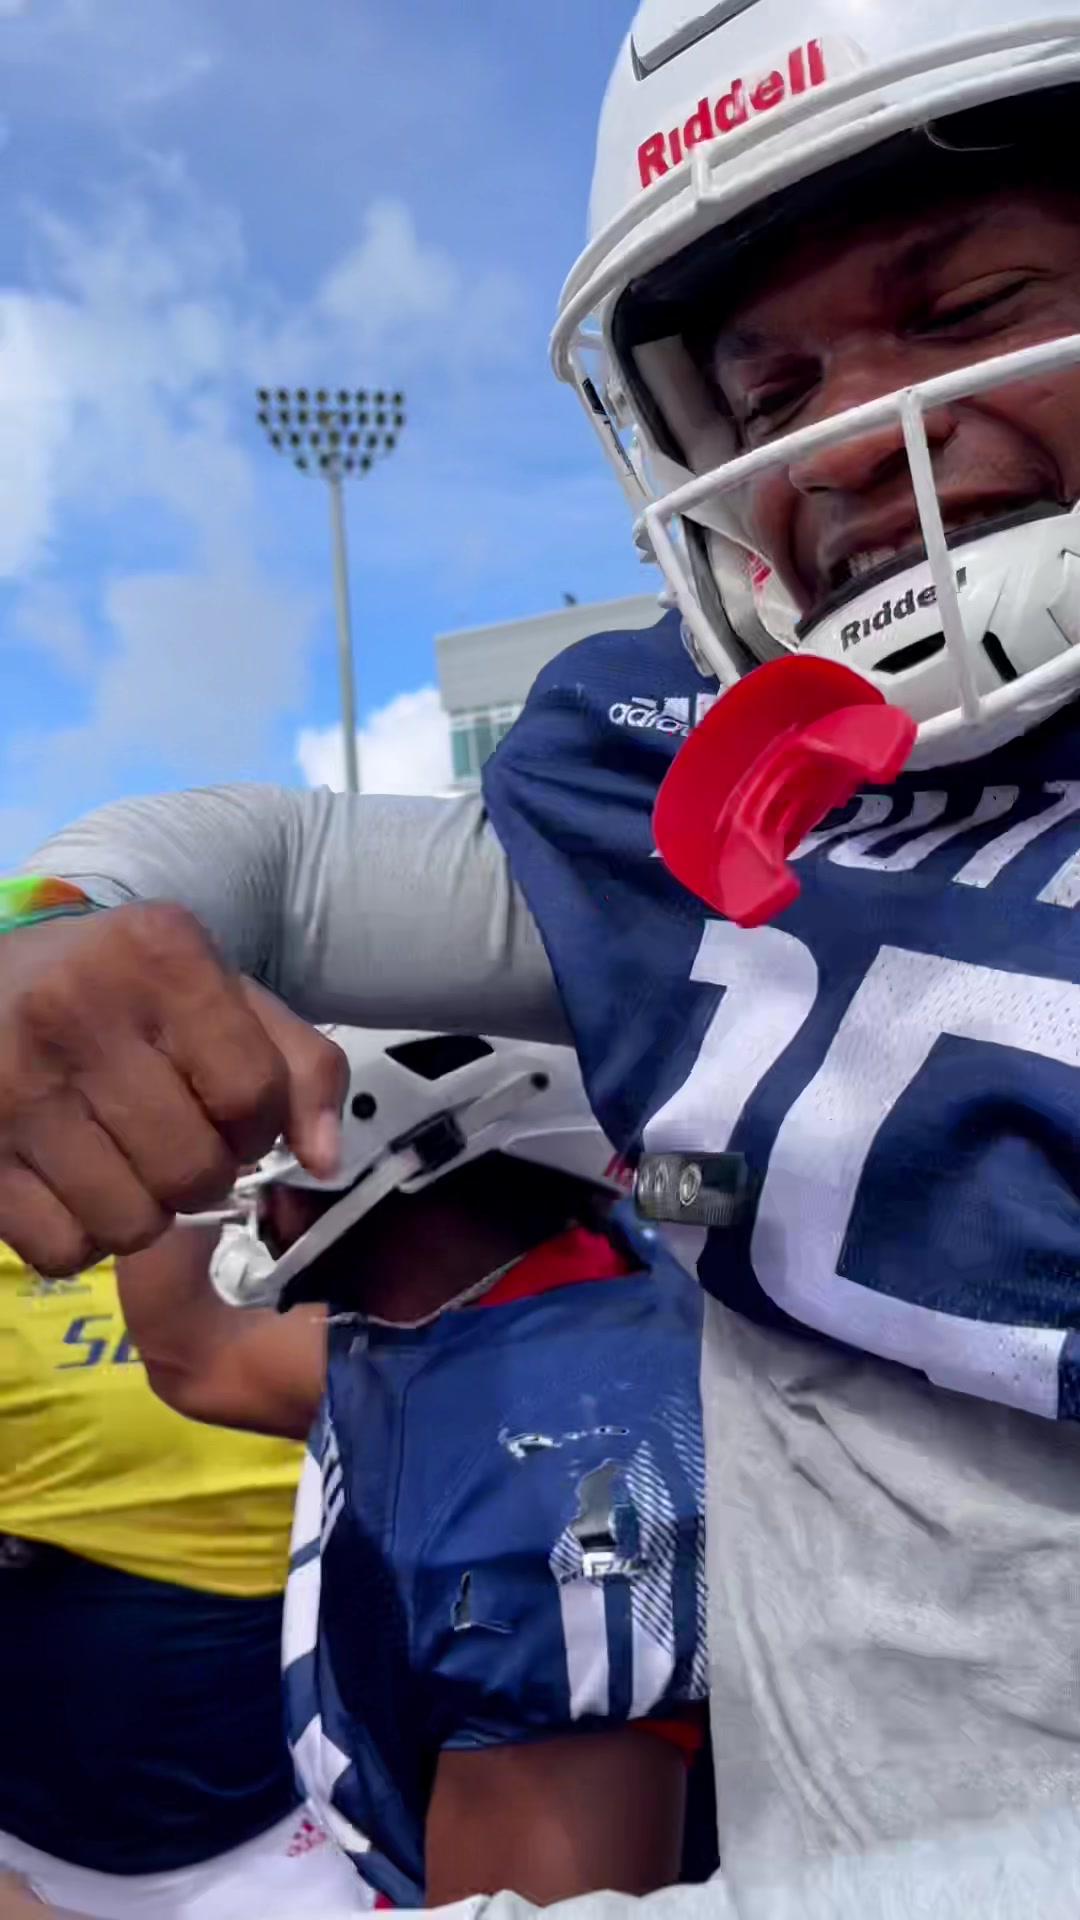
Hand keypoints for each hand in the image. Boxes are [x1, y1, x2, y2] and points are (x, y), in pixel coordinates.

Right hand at [0, 902, 346, 1274]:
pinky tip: (73, 1181)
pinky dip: (82, 1236)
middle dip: (205, 1172)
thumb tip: (326, 1160)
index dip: (259, 1124)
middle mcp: (76, 1010)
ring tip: (124, 1160)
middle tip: (174, 1137)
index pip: (254, 1093)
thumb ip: (298, 1065)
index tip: (231, 1110)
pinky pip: (64, 1250)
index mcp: (158, 954)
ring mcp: (13, 1085)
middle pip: (195, 1169)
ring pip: (132, 1223)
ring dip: (146, 1211)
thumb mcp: (222, 994)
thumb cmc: (127, 992)